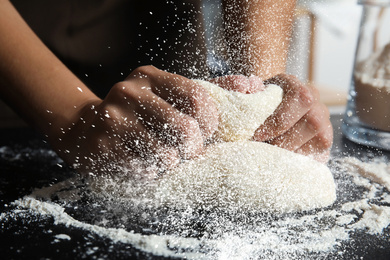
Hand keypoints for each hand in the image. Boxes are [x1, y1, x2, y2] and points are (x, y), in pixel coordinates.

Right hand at [51, 66, 218, 175]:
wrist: (85, 129)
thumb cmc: (141, 114)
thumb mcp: (170, 94)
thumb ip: (211, 90)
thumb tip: (253, 86)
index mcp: (150, 77)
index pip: (197, 97)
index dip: (210, 122)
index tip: (204, 131)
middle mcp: (129, 93)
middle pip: (184, 129)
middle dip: (194, 148)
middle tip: (188, 152)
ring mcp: (112, 120)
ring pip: (165, 155)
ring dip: (170, 162)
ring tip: (162, 156)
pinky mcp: (101, 147)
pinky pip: (143, 169)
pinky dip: (150, 172)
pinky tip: (143, 162)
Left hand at [210, 74, 332, 162]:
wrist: (259, 124)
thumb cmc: (248, 111)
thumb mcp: (241, 99)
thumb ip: (237, 90)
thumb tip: (243, 85)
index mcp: (291, 84)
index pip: (299, 97)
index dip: (280, 120)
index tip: (258, 135)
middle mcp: (312, 98)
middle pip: (313, 121)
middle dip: (285, 140)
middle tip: (265, 149)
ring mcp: (322, 119)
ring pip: (320, 137)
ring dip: (293, 150)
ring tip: (272, 155)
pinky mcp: (324, 140)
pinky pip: (321, 151)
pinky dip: (301, 157)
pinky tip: (284, 159)